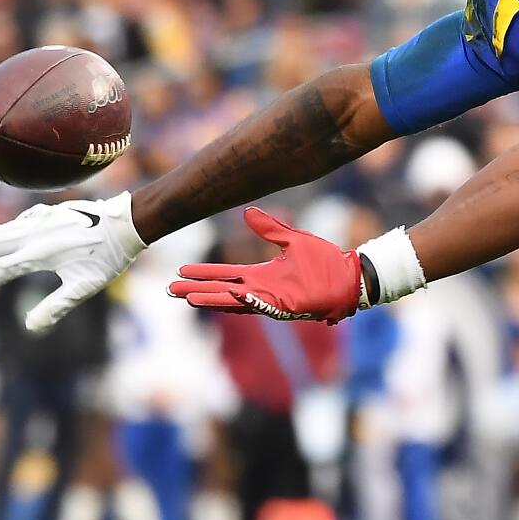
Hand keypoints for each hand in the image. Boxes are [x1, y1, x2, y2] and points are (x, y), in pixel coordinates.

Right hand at [0, 192, 144, 333]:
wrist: (127, 222)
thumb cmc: (107, 258)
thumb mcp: (84, 287)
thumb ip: (57, 306)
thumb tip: (31, 328)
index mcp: (39, 256)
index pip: (0, 269)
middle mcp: (37, 236)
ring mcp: (45, 221)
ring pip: (9, 230)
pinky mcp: (55, 213)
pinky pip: (24, 220)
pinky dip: (9, 225)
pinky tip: (7, 228)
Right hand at [168, 207, 365, 322]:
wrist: (347, 275)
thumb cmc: (324, 261)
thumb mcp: (292, 240)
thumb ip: (270, 228)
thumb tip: (247, 212)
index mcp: (262, 274)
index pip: (226, 274)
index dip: (204, 273)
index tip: (182, 270)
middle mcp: (261, 289)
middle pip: (221, 290)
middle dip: (197, 290)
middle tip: (171, 289)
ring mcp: (270, 300)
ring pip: (233, 301)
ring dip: (212, 299)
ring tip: (188, 297)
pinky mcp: (283, 307)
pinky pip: (258, 305)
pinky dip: (243, 301)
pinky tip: (227, 296)